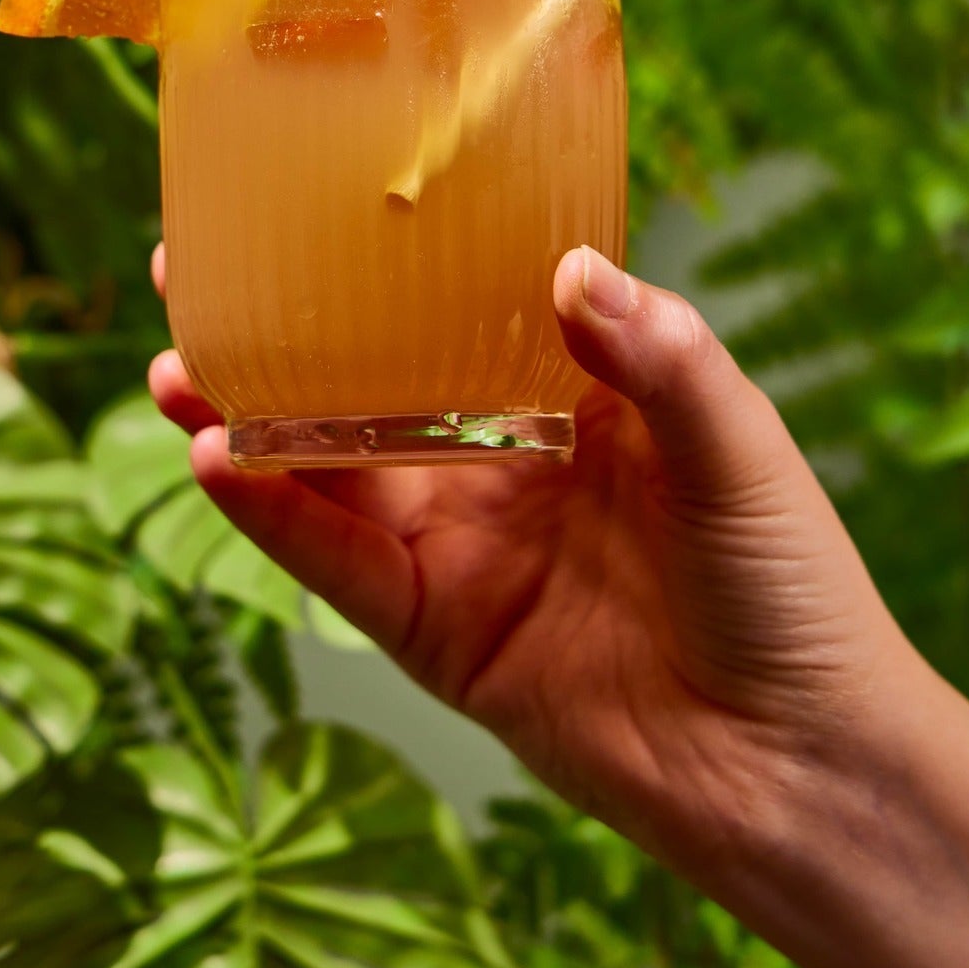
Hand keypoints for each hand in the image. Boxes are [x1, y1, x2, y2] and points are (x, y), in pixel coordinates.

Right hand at [148, 243, 911, 886]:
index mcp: (568, 399)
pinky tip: (219, 459)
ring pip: (327, 470)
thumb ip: (661, 358)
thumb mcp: (737, 449)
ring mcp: (459, 549)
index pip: (454, 310)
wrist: (796, 763)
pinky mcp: (434, 633)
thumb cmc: (791, 589)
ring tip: (172, 368)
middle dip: (276, 334)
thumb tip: (569, 266)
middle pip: (363, 383)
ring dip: (247, 420)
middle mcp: (498, 464)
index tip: (308, 204)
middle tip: (189, 276)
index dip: (380, 263)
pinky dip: (273, 514)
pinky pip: (338, 563)